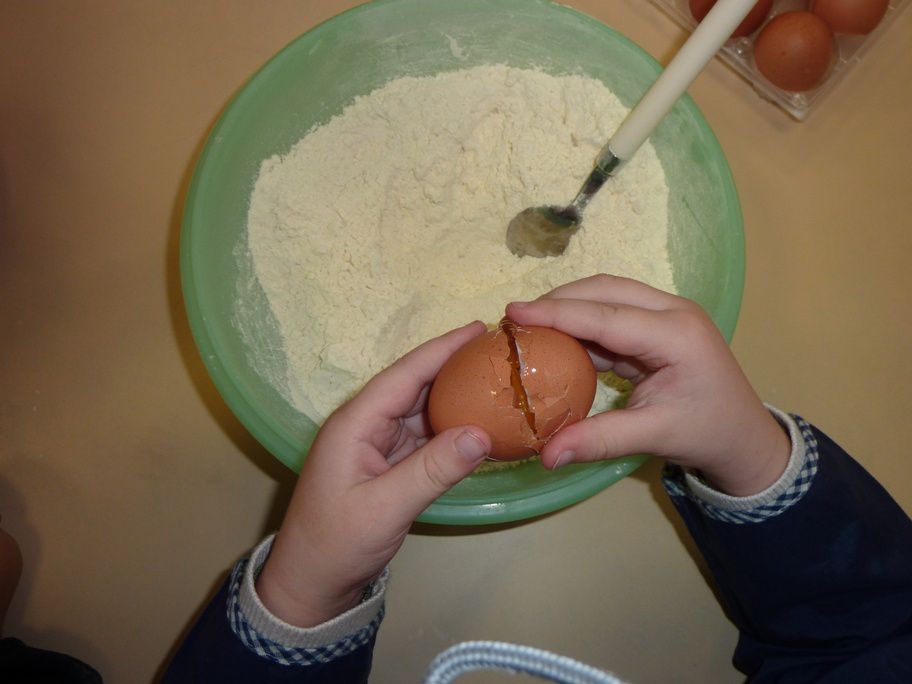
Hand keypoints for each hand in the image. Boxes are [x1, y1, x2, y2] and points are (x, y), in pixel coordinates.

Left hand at [256, 322, 491, 626]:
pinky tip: (480, 423)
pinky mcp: (390, 465)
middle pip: (415, 386)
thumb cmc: (336, 543)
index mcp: (356, 423)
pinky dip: (452, 429)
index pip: (404, 376)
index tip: (479, 329)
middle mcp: (367, 426)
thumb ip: (432, 470)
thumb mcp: (385, 508)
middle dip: (454, 367)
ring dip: (457, 397)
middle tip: (500, 352)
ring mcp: (379, 445)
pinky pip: (426, 437)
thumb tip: (482, 433)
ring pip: (423, 411)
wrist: (311, 584)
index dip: (441, 350)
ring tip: (498, 380)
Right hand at [505, 274, 789, 496]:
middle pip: (605, 291)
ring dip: (568, 308)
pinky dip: (582, 325)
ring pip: (607, 297)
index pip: (606, 317)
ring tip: (528, 327)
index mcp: (677, 334)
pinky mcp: (656, 326)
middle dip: (558, 301)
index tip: (514, 310)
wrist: (744, 436)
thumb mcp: (655, 436)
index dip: (557, 313)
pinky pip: (611, 315)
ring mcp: (666, 315)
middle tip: (514, 319)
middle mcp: (672, 312)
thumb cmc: (707, 432)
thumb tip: (547, 455)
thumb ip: (600, 440)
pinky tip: (556, 341)